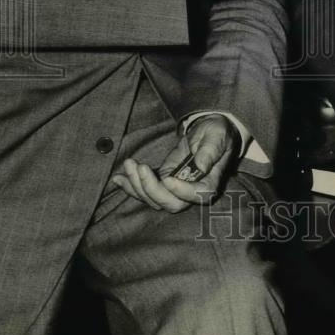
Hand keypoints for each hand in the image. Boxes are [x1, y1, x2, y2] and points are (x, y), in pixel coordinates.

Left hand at [111, 114, 240, 212]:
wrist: (208, 130)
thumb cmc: (216, 132)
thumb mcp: (217, 136)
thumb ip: (210, 150)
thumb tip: (201, 166)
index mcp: (210, 182)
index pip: (198, 195)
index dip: (181, 191)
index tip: (167, 178)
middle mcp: (192, 192)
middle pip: (170, 203)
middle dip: (151, 189)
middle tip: (141, 167)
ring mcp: (175, 189)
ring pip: (154, 199)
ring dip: (137, 185)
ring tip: (129, 164)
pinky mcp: (162, 183)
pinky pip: (145, 191)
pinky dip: (130, 186)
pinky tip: (118, 178)